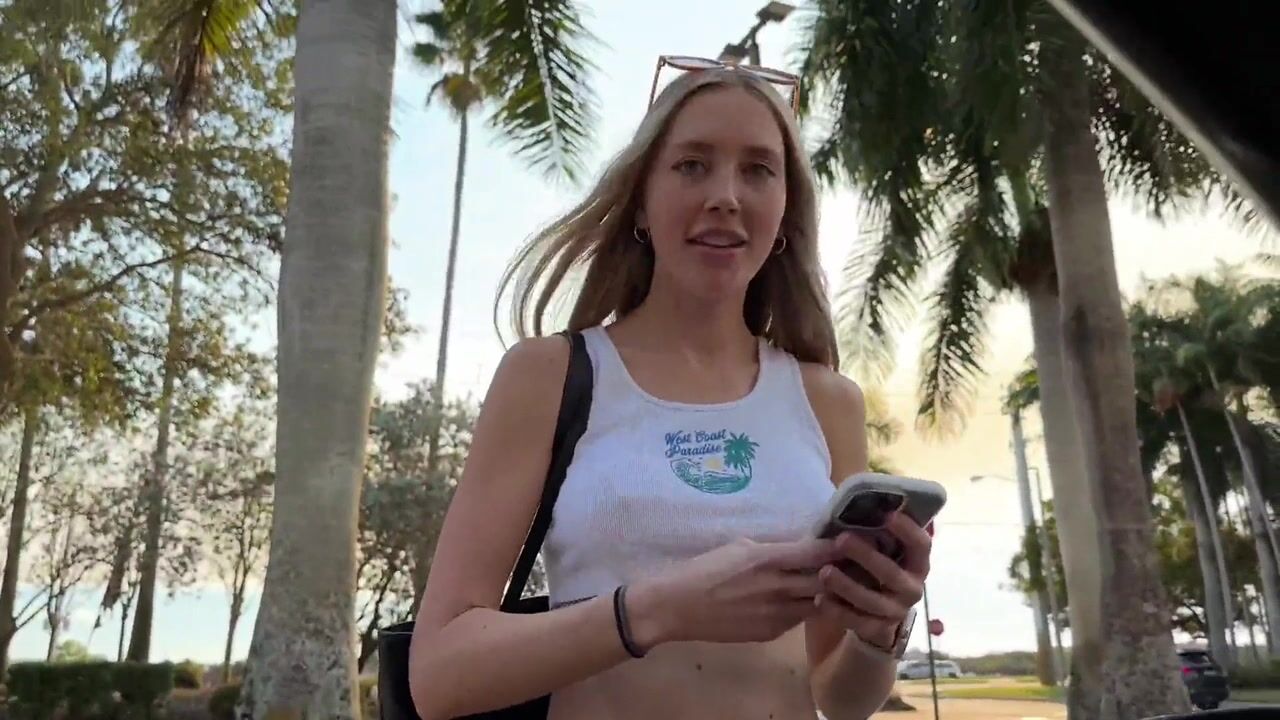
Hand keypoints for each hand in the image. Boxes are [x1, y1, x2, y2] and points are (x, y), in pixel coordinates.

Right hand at [628, 537, 844, 647]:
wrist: (677, 607)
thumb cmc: (703, 569)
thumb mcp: (738, 548)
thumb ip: (771, 549)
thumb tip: (794, 550)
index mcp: (769, 559)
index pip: (819, 553)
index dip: (838, 549)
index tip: (849, 544)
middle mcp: (779, 587)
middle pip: (826, 581)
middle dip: (839, 573)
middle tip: (848, 566)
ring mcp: (777, 614)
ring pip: (817, 605)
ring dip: (824, 596)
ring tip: (827, 586)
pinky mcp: (770, 633)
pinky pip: (797, 619)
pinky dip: (801, 609)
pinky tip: (797, 602)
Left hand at [814, 512, 930, 649]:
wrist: (875, 614)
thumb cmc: (873, 568)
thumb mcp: (879, 548)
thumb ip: (873, 531)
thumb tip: (855, 496)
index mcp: (917, 564)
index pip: (921, 545)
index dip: (907, 530)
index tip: (887, 514)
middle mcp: (912, 589)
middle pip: (892, 573)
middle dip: (867, 556)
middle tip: (841, 539)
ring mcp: (896, 612)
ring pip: (873, 601)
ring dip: (847, 586)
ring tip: (824, 572)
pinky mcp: (877, 630)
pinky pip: (857, 623)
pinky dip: (838, 612)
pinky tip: (819, 600)